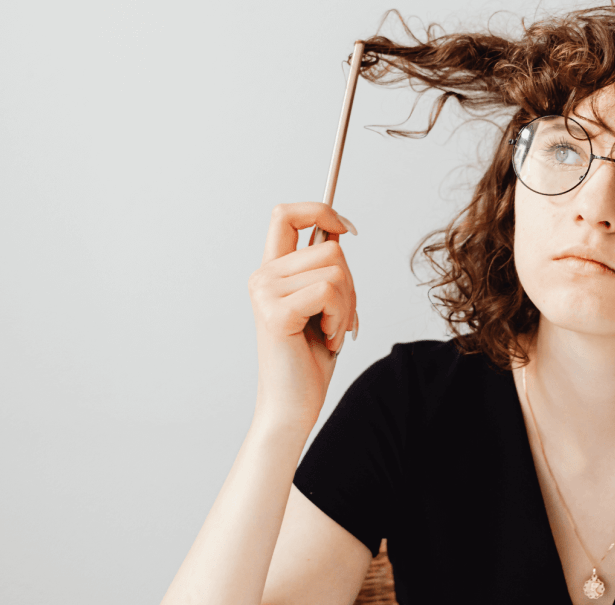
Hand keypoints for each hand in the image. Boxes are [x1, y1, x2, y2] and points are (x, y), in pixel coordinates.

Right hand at [248, 202, 358, 430]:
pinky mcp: (275, 312)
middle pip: (330, 247)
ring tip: (331, 330)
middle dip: (351, 284)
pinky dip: (339, 316)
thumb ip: (324, 268)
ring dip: (347, 305)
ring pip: (336, 270)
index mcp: (272, 271)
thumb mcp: (322, 303)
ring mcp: (265, 292)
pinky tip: (326, 338)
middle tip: (340, 318)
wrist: (293, 404)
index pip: (286, 214)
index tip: (346, 229)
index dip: (320, 210)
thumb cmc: (309, 359)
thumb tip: (339, 231)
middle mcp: (263, 276)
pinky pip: (329, 291)